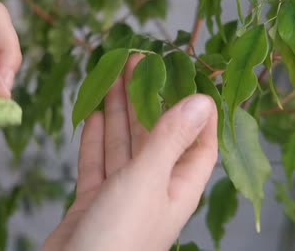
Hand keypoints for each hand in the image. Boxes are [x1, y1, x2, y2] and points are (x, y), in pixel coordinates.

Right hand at [43, 55, 217, 250]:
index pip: (199, 141)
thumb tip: (202, 101)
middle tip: (137, 60)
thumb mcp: (147, 179)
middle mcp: (155, 188)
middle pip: (155, 134)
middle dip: (147, 98)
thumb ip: (170, 139)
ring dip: (118, 110)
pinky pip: (97, 161)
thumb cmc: (118, 236)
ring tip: (112, 73)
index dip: (196, 108)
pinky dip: (94, 137)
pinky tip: (92, 112)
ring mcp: (123, 195)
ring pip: (123, 143)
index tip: (189, 73)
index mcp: (179, 186)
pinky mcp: (94, 201)